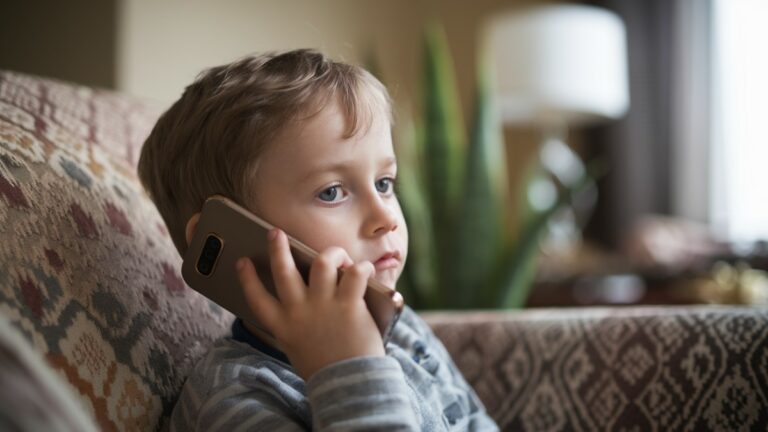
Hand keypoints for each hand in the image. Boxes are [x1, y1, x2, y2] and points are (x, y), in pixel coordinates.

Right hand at [235, 228, 384, 380]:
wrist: (348, 385)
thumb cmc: (326, 367)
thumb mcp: (300, 347)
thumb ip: (298, 325)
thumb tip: (305, 299)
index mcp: (282, 326)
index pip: (256, 298)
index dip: (246, 278)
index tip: (241, 262)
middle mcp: (298, 312)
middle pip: (283, 271)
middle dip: (277, 248)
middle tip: (275, 233)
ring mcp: (322, 305)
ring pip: (321, 262)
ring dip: (332, 253)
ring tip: (337, 256)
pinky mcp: (348, 304)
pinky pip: (355, 273)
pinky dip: (361, 268)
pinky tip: (364, 271)